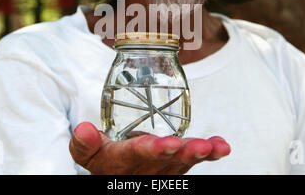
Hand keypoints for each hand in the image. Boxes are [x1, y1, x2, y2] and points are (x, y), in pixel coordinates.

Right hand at [69, 122, 230, 174]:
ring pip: (183, 163)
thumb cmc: (104, 159)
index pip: (135, 157)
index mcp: (120, 164)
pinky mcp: (177, 166)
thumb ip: (85, 145)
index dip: (152, 151)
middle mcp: (145, 171)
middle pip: (166, 164)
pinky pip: (193, 161)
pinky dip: (210, 153)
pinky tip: (221, 145)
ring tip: (215, 147)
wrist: (118, 175)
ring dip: (201, 154)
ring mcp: (164, 170)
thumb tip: (83, 129)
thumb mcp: (88, 155)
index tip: (168, 144)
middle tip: (199, 147)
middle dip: (183, 155)